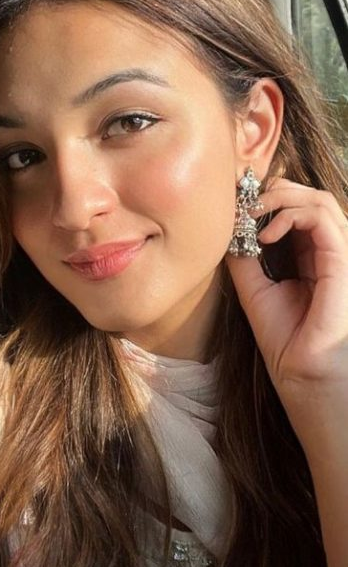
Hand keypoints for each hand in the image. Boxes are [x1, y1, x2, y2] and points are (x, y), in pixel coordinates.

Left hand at [226, 177, 347, 429]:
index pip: (296, 209)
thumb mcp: (255, 288)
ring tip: (253, 213)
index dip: (268, 199)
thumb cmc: (285, 339)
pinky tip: (268, 233)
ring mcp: (339, 255)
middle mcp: (328, 251)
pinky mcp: (342, 262)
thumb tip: (230, 227)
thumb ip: (245, 257)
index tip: (237, 205)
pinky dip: (293, 215)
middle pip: (310, 197)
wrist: (302, 375)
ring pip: (320, 201)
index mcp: (310, 256)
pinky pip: (323, 220)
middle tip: (245, 203)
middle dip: (275, 191)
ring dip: (282, 197)